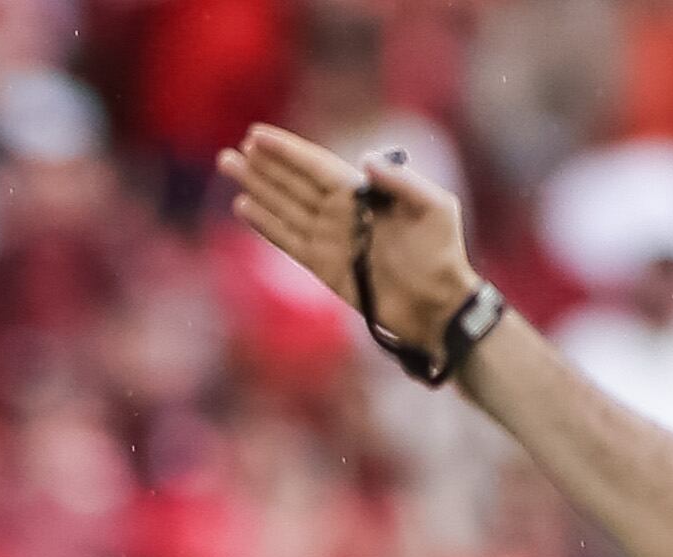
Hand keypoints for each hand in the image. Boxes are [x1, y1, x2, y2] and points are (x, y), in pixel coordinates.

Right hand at [218, 125, 481, 353]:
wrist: (437, 305)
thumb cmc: (442, 254)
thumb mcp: (435, 207)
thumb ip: (402, 182)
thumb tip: (363, 160)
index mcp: (364, 193)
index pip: (316, 166)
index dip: (286, 151)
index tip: (256, 135)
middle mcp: (341, 213)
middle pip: (292, 184)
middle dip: (262, 167)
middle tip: (231, 152)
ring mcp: (330, 240)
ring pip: (284, 208)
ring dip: (256, 189)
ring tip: (229, 170)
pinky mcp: (323, 268)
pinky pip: (288, 241)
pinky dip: (266, 225)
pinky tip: (244, 208)